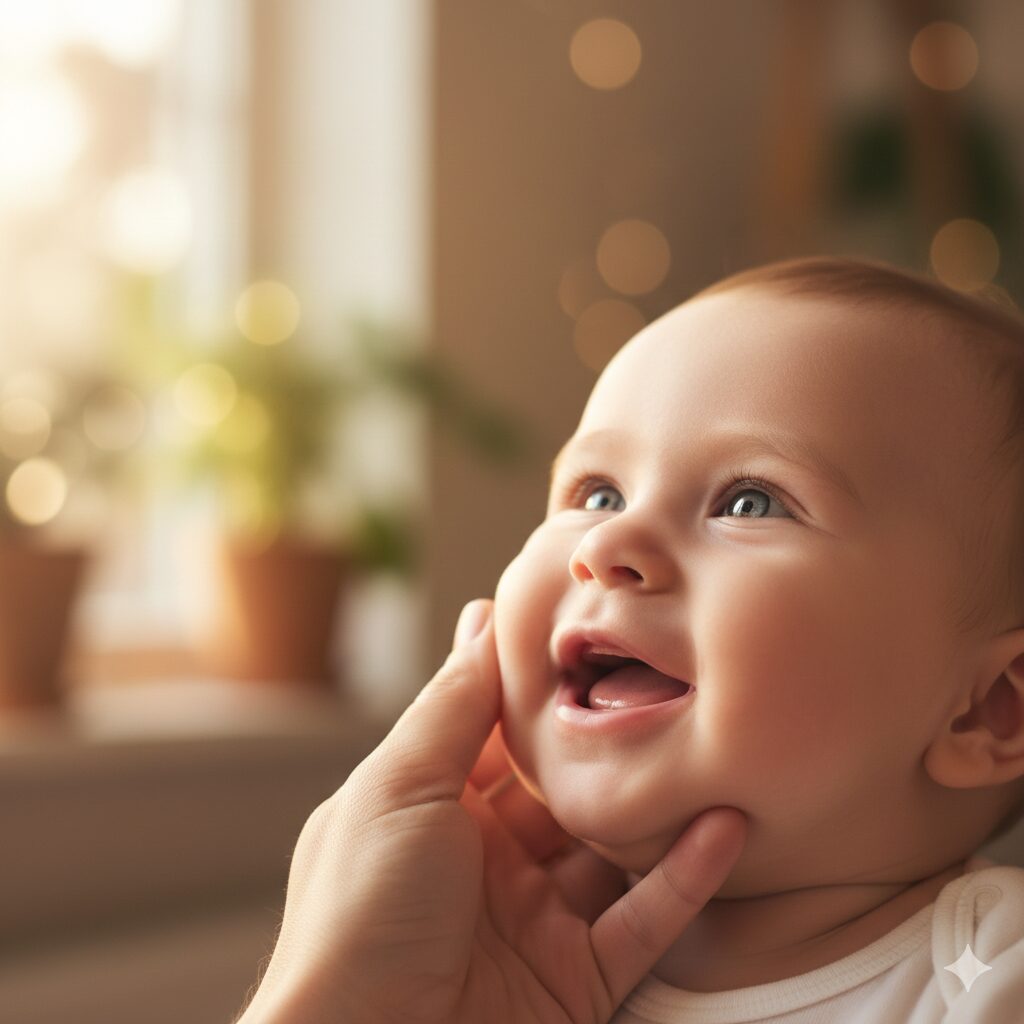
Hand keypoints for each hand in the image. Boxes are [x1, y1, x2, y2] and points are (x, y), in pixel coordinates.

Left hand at [238, 598, 747, 1023]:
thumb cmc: (357, 919)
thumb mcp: (398, 790)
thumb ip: (450, 708)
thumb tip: (483, 621)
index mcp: (434, 810)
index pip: (499, 734)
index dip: (542, 690)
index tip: (591, 634)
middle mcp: (487, 860)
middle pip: (564, 789)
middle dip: (610, 742)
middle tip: (668, 677)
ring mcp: (534, 920)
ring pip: (611, 849)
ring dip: (660, 804)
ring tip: (711, 743)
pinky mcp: (576, 979)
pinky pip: (643, 920)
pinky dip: (686, 876)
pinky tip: (724, 824)